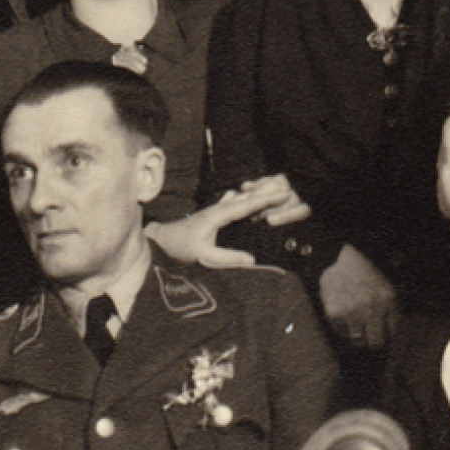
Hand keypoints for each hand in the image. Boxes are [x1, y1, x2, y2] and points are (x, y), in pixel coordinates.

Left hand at [146, 177, 305, 268]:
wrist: (161, 241)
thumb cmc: (181, 248)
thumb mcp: (204, 256)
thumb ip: (226, 257)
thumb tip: (252, 260)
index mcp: (218, 215)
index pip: (246, 205)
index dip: (266, 200)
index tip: (283, 194)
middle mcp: (217, 209)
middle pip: (246, 198)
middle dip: (267, 193)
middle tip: (288, 188)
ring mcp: (213, 210)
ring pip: (239, 199)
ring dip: (256, 194)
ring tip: (272, 188)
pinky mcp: (210, 215)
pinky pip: (231, 203)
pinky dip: (241, 199)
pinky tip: (240, 193)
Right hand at [319, 244, 397, 348]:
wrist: (341, 255)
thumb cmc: (367, 274)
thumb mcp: (388, 289)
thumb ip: (391, 312)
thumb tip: (389, 338)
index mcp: (388, 301)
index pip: (391, 334)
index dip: (385, 334)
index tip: (379, 330)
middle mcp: (371, 307)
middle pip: (376, 343)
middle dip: (373, 341)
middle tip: (368, 334)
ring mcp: (352, 311)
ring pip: (357, 341)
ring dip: (357, 335)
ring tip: (354, 321)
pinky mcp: (334, 312)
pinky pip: (341, 332)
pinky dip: (342, 326)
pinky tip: (342, 312)